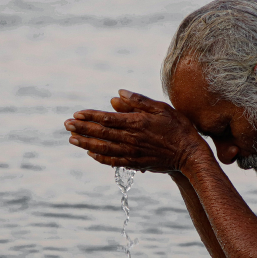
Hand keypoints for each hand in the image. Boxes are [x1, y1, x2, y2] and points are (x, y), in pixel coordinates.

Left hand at [64, 89, 206, 172]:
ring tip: (72, 140)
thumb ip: (138, 101)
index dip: (90, 116)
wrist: (190, 154)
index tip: (76, 114)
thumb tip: (117, 94)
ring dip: (86, 144)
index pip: (107, 119)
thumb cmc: (178, 127)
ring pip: (103, 149)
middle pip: (101, 134)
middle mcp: (131, 139)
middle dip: (81, 129)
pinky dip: (99, 157)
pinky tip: (90, 154)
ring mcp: (132, 153)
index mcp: (137, 123)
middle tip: (66, 126)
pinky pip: (113, 161)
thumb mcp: (161, 108)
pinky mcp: (135, 163)